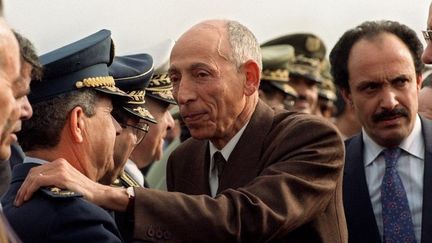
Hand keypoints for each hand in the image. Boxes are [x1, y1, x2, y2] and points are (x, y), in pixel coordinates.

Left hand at [14, 158, 129, 211]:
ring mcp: (61, 169)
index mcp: (60, 162)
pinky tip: (29, 196)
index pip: (37, 170)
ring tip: (22, 200)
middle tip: (19, 198)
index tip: (23, 193)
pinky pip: (39, 181)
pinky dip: (30, 189)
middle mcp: (60, 163)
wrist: (98, 192)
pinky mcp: (61, 177)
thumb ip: (56, 178)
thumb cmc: (83, 190)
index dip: (27, 182)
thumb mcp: (68, 180)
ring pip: (34, 177)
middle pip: (33, 172)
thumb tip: (40, 184)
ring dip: (25, 189)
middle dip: (23, 186)